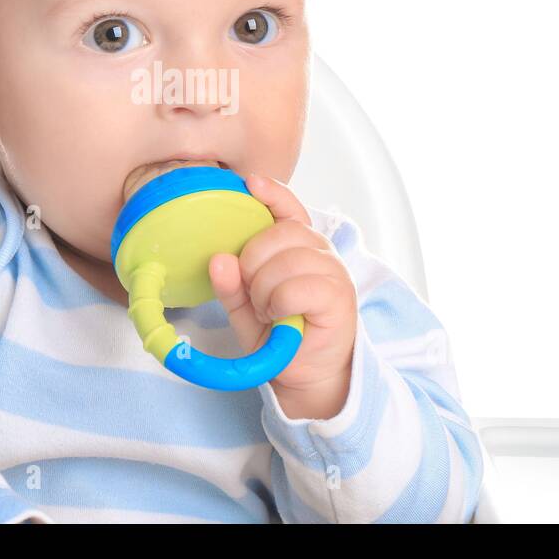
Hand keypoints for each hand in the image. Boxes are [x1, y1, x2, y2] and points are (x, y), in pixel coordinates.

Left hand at [208, 173, 357, 418]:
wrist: (305, 374)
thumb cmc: (279, 334)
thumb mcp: (245, 307)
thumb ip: (231, 284)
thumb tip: (218, 260)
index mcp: (299, 245)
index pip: (289, 207)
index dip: (271, 193)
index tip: (249, 184)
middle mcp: (320, 251)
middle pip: (277, 234)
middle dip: (253, 266)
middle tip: (255, 297)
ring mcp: (333, 271)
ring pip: (284, 262)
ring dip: (265, 292)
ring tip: (270, 311)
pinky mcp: (339, 296)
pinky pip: (295, 288)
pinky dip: (279, 304)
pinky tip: (282, 317)